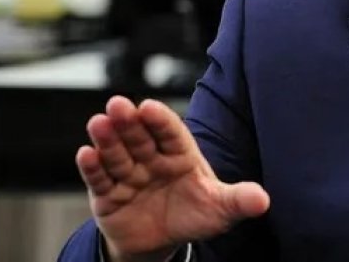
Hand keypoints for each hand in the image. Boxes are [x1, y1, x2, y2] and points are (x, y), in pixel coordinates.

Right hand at [76, 96, 269, 261]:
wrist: (162, 243)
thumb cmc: (193, 216)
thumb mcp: (220, 209)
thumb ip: (238, 201)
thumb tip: (262, 200)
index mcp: (181, 155)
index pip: (171, 133)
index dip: (160, 120)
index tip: (148, 107)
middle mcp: (152, 160)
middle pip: (140, 137)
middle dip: (128, 122)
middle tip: (117, 105)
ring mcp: (129, 176)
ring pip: (117, 154)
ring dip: (107, 138)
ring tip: (98, 123)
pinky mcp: (108, 196)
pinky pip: (100, 179)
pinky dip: (93, 167)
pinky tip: (86, 153)